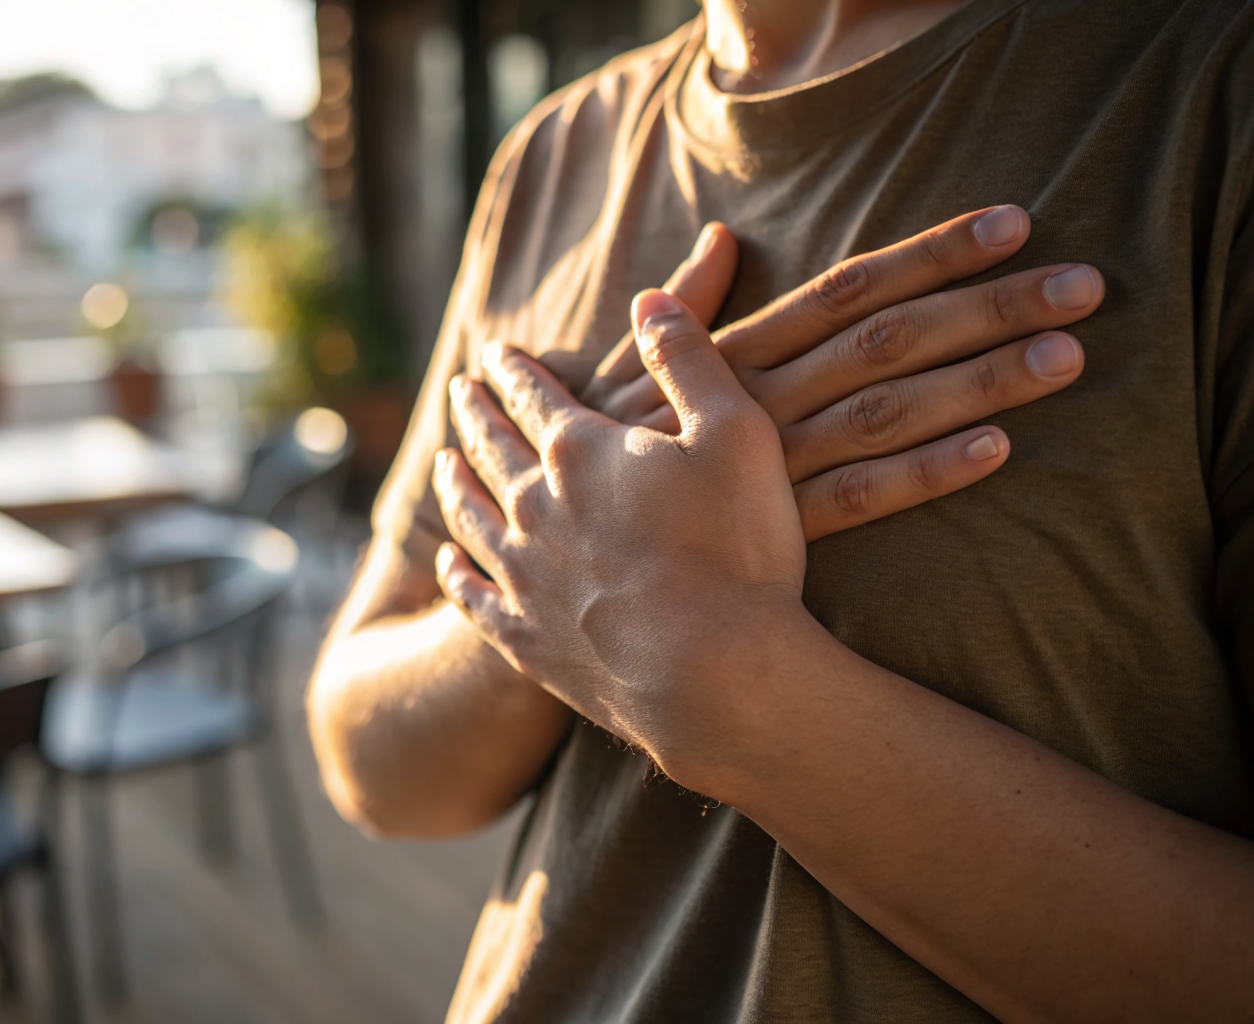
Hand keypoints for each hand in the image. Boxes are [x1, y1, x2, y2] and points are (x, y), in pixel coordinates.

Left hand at [432, 294, 808, 780]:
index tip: (495, 353)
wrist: (714, 677)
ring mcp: (522, 577)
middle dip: (476, 413)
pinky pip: (472, 598)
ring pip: (471, 516)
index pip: (534, 395)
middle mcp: (533, 507)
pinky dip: (454, 574)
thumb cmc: (739, 551)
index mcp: (580, 452)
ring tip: (443, 462)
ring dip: (454, 483)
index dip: (514, 370)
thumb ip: (687, 359)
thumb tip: (648, 298)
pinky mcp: (524, 640)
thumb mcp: (735, 432)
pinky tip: (446, 563)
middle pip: (492, 448)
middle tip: (461, 390)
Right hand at [581, 208, 1098, 539]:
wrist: (566, 557)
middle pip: (889, 339)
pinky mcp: (778, 533)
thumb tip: (721, 236)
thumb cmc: (602, 463)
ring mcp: (772, 466)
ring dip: (979, 382)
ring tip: (1065, 357)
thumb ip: (684, 309)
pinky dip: (927, 474)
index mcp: (733, 356)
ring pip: (888, 412)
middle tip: (1081, 286)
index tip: (1011, 224)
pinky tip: (995, 452)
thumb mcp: (626, 375)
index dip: (930, 253)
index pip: (846, 287)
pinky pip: (862, 499)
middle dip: (986, 307)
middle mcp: (761, 400)